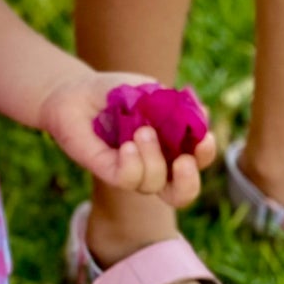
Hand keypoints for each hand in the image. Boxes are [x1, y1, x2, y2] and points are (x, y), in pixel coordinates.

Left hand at [36, 70, 215, 208]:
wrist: (77, 92)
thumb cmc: (116, 91)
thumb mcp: (149, 90)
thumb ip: (175, 103)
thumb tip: (201, 113)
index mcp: (171, 146)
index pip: (198, 160)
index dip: (206, 154)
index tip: (204, 137)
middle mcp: (154, 165)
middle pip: (182, 193)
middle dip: (188, 181)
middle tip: (183, 161)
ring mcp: (130, 170)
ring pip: (153, 185)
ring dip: (154, 160)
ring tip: (141, 132)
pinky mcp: (106, 171)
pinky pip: (126, 180)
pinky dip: (132, 165)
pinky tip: (127, 145)